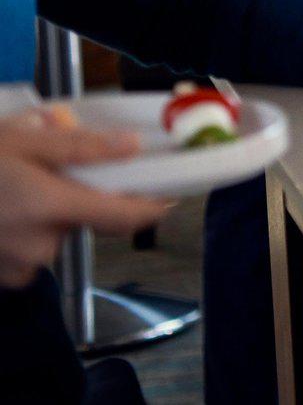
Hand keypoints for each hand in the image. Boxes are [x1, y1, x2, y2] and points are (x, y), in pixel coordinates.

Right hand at [0, 110, 169, 288]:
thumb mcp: (24, 141)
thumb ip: (82, 147)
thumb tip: (133, 146)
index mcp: (50, 208)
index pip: (125, 218)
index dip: (153, 206)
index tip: (171, 194)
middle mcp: (39, 245)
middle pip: (84, 221)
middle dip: (75, 197)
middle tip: (45, 172)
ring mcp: (17, 267)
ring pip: (55, 236)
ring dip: (46, 214)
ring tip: (11, 190)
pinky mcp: (2, 277)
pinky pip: (30, 251)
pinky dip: (23, 232)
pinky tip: (0, 211)